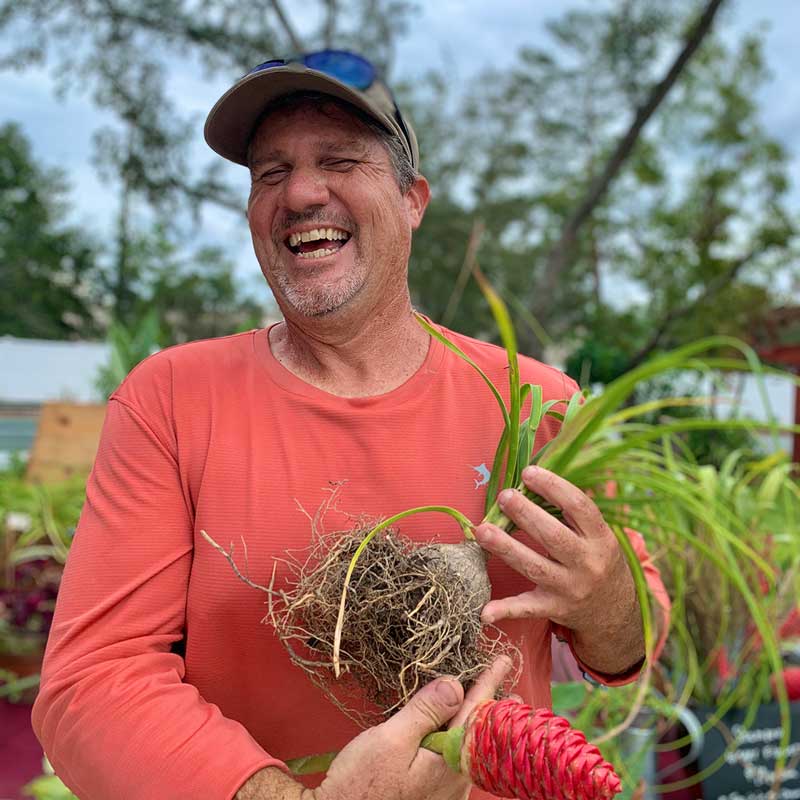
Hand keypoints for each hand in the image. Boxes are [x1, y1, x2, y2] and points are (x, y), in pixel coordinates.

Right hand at [308, 656, 511, 799]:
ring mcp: (446, 792)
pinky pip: (454, 759)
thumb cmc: (361, 784)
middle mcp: (455, 781)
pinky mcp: (433, 797)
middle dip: (489, 705)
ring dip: (473, 721)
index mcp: (448, 762)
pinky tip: (455, 731)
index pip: (474, 712)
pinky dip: (458, 738)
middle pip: (477, 732)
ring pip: (466, 746)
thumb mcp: (391, 739)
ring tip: (486, 704)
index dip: (487, 683)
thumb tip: (455, 684)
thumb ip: (425, 712)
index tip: (502, 661)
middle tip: (508, 685)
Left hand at [474, 465, 642, 675]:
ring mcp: (570, 589)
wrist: (615, 612)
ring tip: (481, 530)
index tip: (529, 472)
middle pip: (554, 537)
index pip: (580, 508)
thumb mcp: (598, 534)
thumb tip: (537, 474)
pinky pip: (527, 610)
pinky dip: (505, 610)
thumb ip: (573, 510)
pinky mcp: (554, 609)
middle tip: (504, 496)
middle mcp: (588, 564)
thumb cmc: (598, 559)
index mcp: (601, 538)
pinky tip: (484, 610)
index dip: (554, 487)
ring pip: (535, 567)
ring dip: (506, 548)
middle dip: (527, 515)